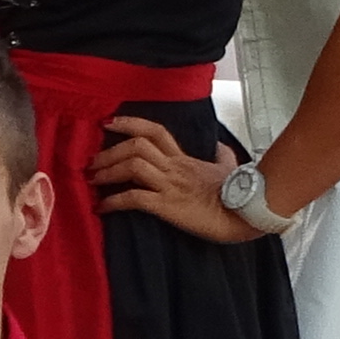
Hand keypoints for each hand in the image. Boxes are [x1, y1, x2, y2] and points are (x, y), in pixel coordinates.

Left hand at [97, 118, 270, 242]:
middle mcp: (174, 168)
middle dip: (109, 151)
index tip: (108, 123)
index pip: (155, 131)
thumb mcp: (227, 170)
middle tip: (91, 162)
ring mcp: (171, 186)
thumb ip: (221, 157)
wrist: (248, 216)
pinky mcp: (168, 206)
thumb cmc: (238, 196)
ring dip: (108, 172)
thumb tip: (219, 147)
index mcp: (184, 159)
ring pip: (133, 165)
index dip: (130, 123)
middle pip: (137, 145)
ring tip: (92, 182)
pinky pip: (135, 198)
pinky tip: (102, 208)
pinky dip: (114, 201)